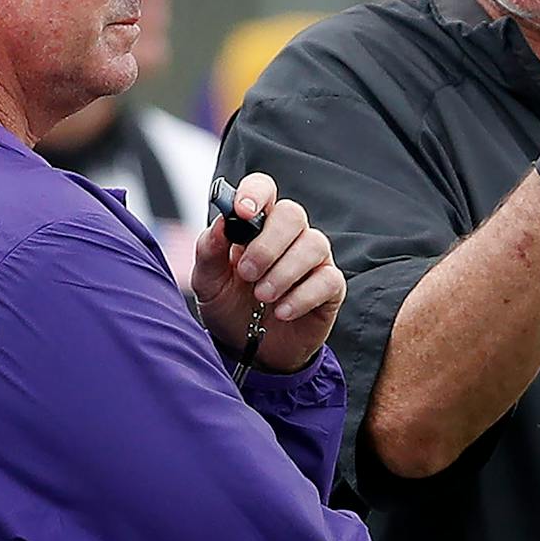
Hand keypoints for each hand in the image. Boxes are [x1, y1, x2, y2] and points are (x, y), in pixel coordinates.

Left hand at [192, 173, 345, 375]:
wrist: (250, 351)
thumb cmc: (230, 307)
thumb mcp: (208, 282)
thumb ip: (209, 251)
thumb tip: (220, 223)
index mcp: (257, 225)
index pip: (264, 189)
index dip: (256, 193)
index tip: (244, 211)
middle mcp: (289, 236)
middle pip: (292, 213)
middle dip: (268, 244)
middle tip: (248, 273)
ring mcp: (313, 260)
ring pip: (314, 244)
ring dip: (283, 272)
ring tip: (262, 296)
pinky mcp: (331, 287)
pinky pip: (328, 279)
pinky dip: (302, 296)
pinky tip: (282, 312)